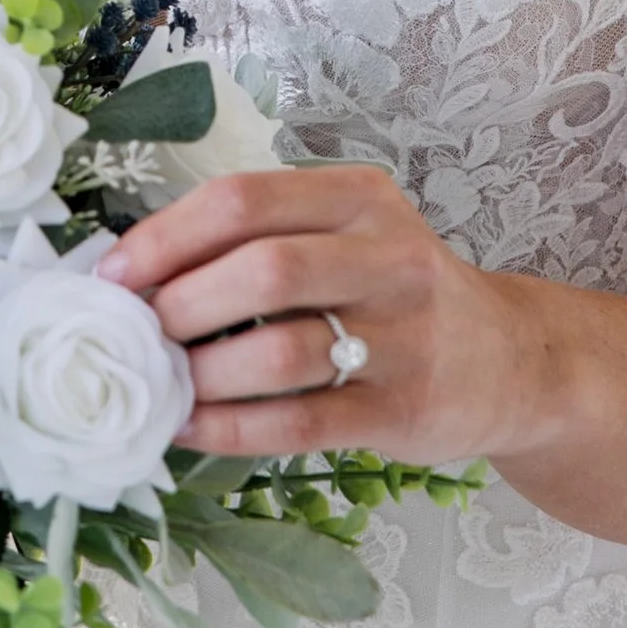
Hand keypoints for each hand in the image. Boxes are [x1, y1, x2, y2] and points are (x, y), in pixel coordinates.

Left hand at [98, 165, 536, 469]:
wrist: (513, 361)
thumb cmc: (399, 294)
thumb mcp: (350, 235)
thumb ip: (263, 239)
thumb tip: (136, 272)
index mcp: (360, 198)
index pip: (244, 200)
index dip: (165, 237)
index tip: (113, 274)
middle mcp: (390, 258)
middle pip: (263, 269)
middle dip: (180, 305)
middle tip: (138, 334)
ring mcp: (405, 337)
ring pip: (281, 351)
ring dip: (203, 374)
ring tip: (163, 385)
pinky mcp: (404, 410)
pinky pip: (300, 422)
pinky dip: (231, 428)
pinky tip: (192, 428)